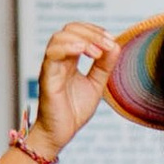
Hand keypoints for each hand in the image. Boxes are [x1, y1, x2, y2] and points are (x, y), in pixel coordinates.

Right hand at [32, 21, 115, 156]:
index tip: (110, 40)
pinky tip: (83, 51)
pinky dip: (67, 48)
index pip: (78, 32)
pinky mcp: (47, 78)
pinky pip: (51, 55)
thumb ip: (104, 66)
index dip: (95, 31)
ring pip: (59, 38)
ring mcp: (51, 67)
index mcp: (70, 59)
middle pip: (69, 29)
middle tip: (107, 44)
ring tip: (97, 52)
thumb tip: (116, 45)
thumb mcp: (96, 85)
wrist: (60, 133)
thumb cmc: (73, 110)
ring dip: (82, 39)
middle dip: (91, 32)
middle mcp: (59, 60)